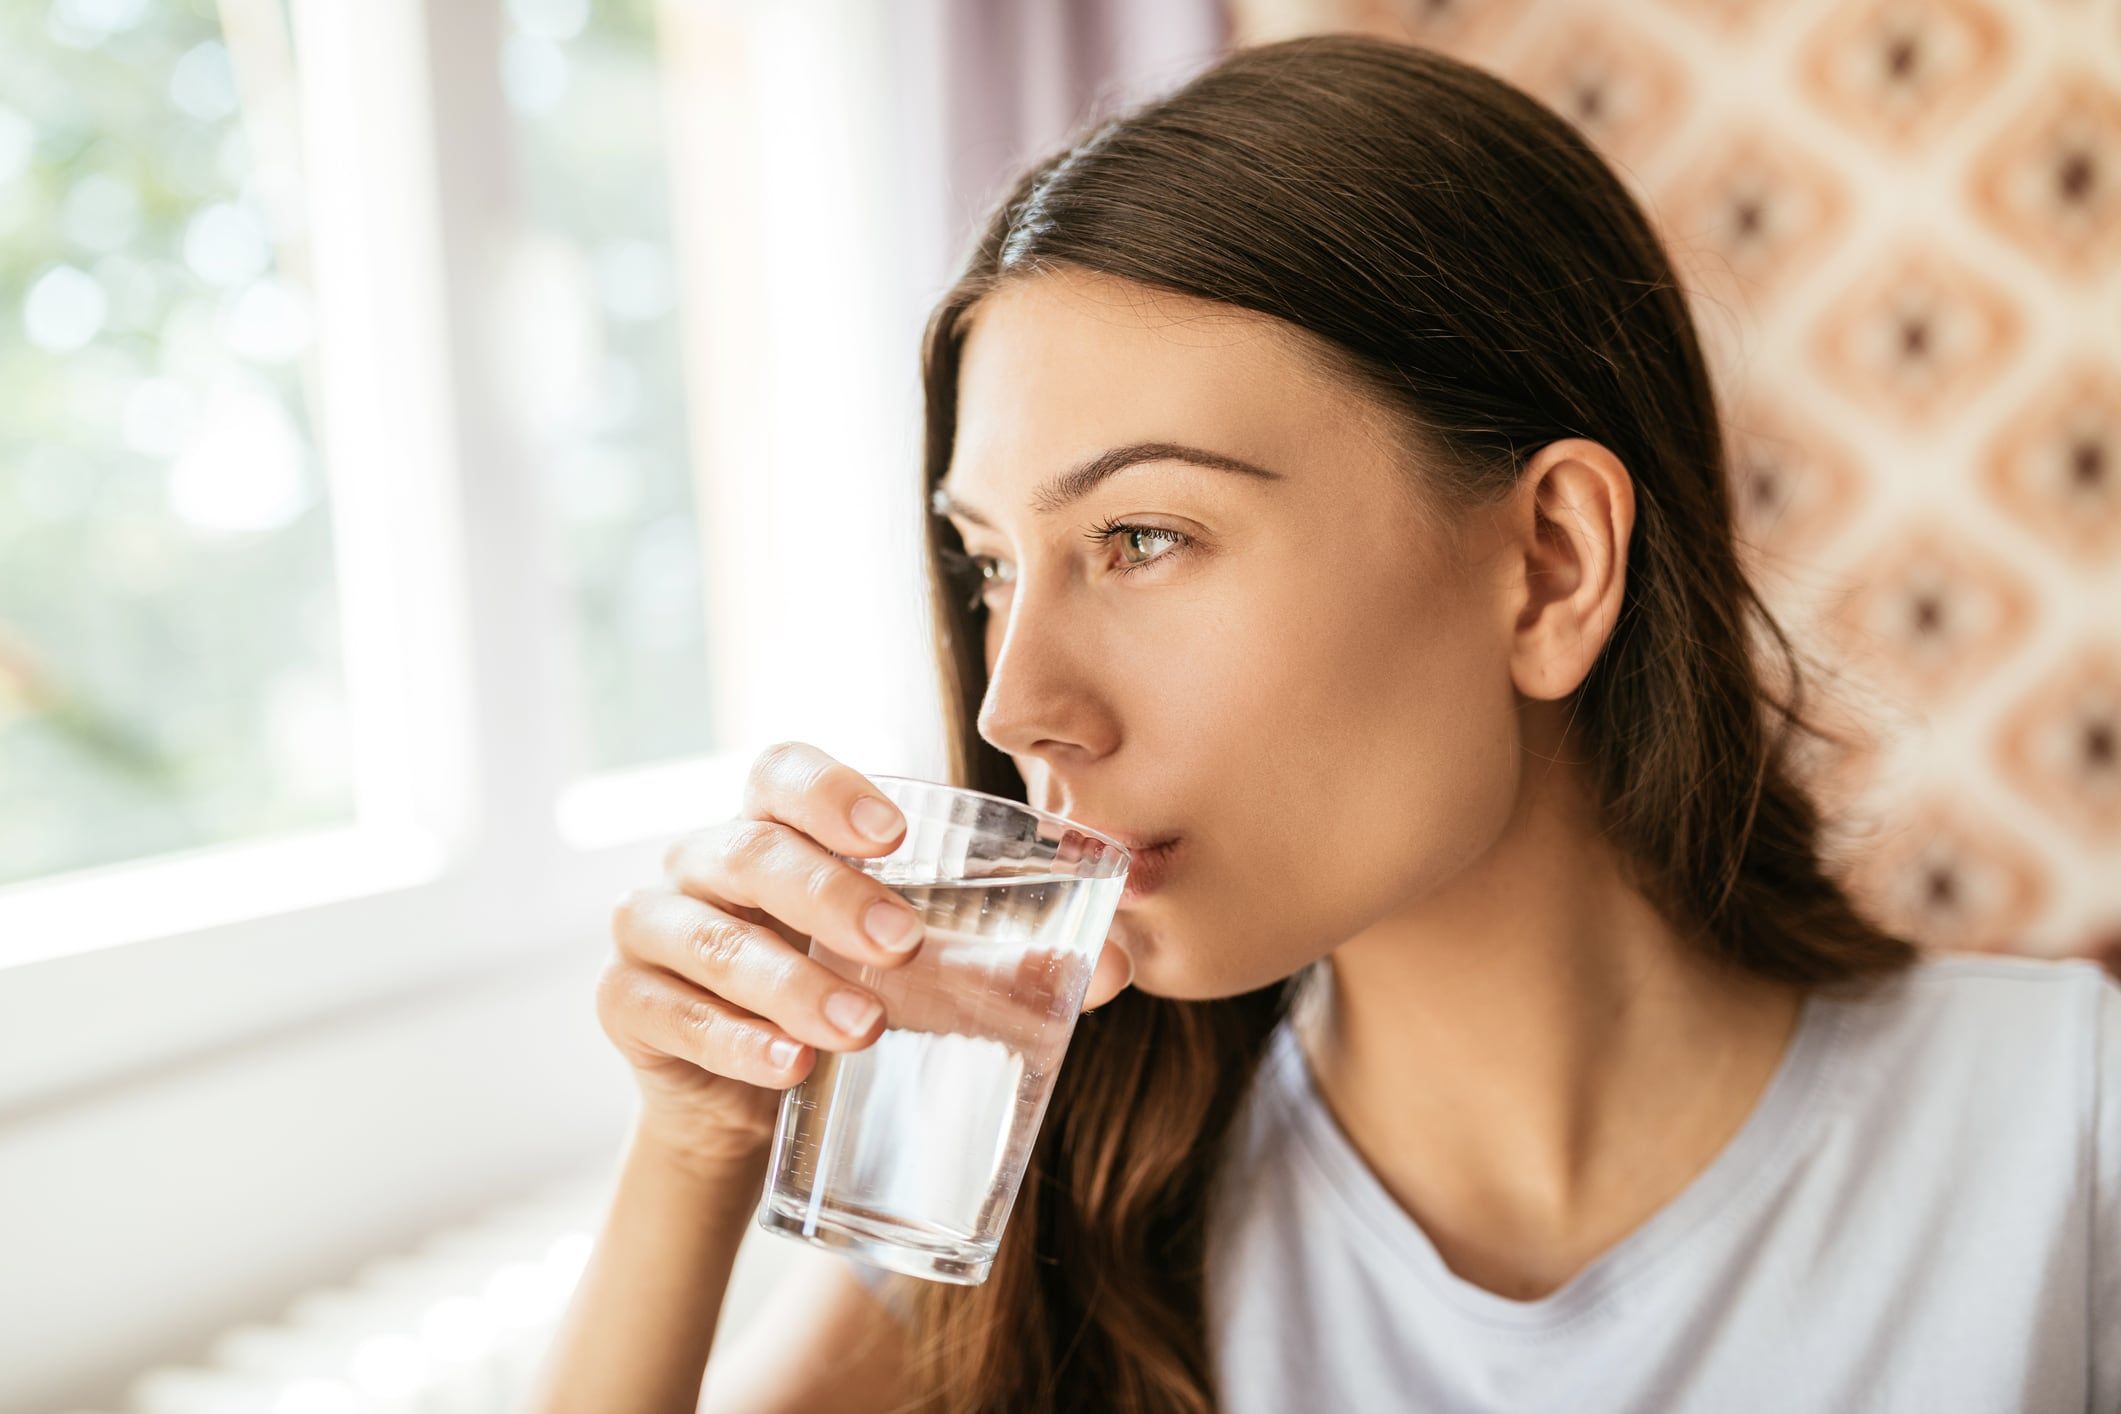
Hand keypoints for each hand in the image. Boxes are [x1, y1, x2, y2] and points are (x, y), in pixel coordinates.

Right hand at [597, 742, 1133, 1172]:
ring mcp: (656, 929)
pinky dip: (730, 1039)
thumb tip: (1117, 969)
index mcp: (779, 829)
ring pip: (706, 933)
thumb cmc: (851, 1001)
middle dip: (830, 896)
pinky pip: (666, 1010)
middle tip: (903, 948)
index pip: (782, 771)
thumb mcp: (927, 977)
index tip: (894, 833)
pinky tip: (788, 1068)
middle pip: (750, 849)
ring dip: (788, 980)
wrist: (754, 1105)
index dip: (830, 790)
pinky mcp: (629, 1004)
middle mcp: (706, 861)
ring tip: (861, 1028)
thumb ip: (1011, 964)